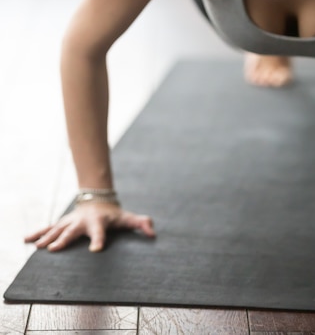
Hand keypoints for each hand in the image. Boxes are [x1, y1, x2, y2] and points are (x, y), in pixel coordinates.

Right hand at [24, 202, 155, 251]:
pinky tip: (26, 240)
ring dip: (47, 238)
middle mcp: (81, 222)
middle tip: (54, 249)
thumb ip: (140, 223)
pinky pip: (48, 228)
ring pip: (57, 230)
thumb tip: (153, 233)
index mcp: (98, 223)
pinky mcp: (62, 224)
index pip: (99, 232)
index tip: (96, 250)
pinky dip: (37, 233)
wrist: (97, 200)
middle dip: (63, 240)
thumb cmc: (113, 214)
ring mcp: (70, 222)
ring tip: (37, 247)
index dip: (98, 240)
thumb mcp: (127, 218)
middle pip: (72, 232)